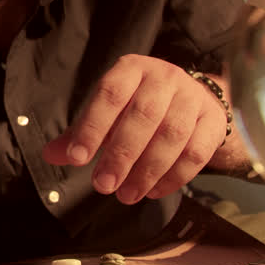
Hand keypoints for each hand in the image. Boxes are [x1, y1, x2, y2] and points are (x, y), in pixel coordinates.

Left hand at [43, 54, 230, 203]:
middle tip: (102, 186)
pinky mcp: (214, 120)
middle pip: (144, 115)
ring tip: (127, 196)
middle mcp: (165, 77)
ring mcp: (193, 97)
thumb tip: (50, 155)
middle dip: (121, 154)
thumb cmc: (138, 107)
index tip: (76, 159)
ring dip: (148, 170)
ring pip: (173, 134)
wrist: (191, 100)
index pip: (110, 94)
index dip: (92, 126)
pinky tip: (153, 191)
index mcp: (132, 69)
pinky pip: (197, 151)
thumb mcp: (108, 113)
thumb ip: (81, 133)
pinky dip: (174, 176)